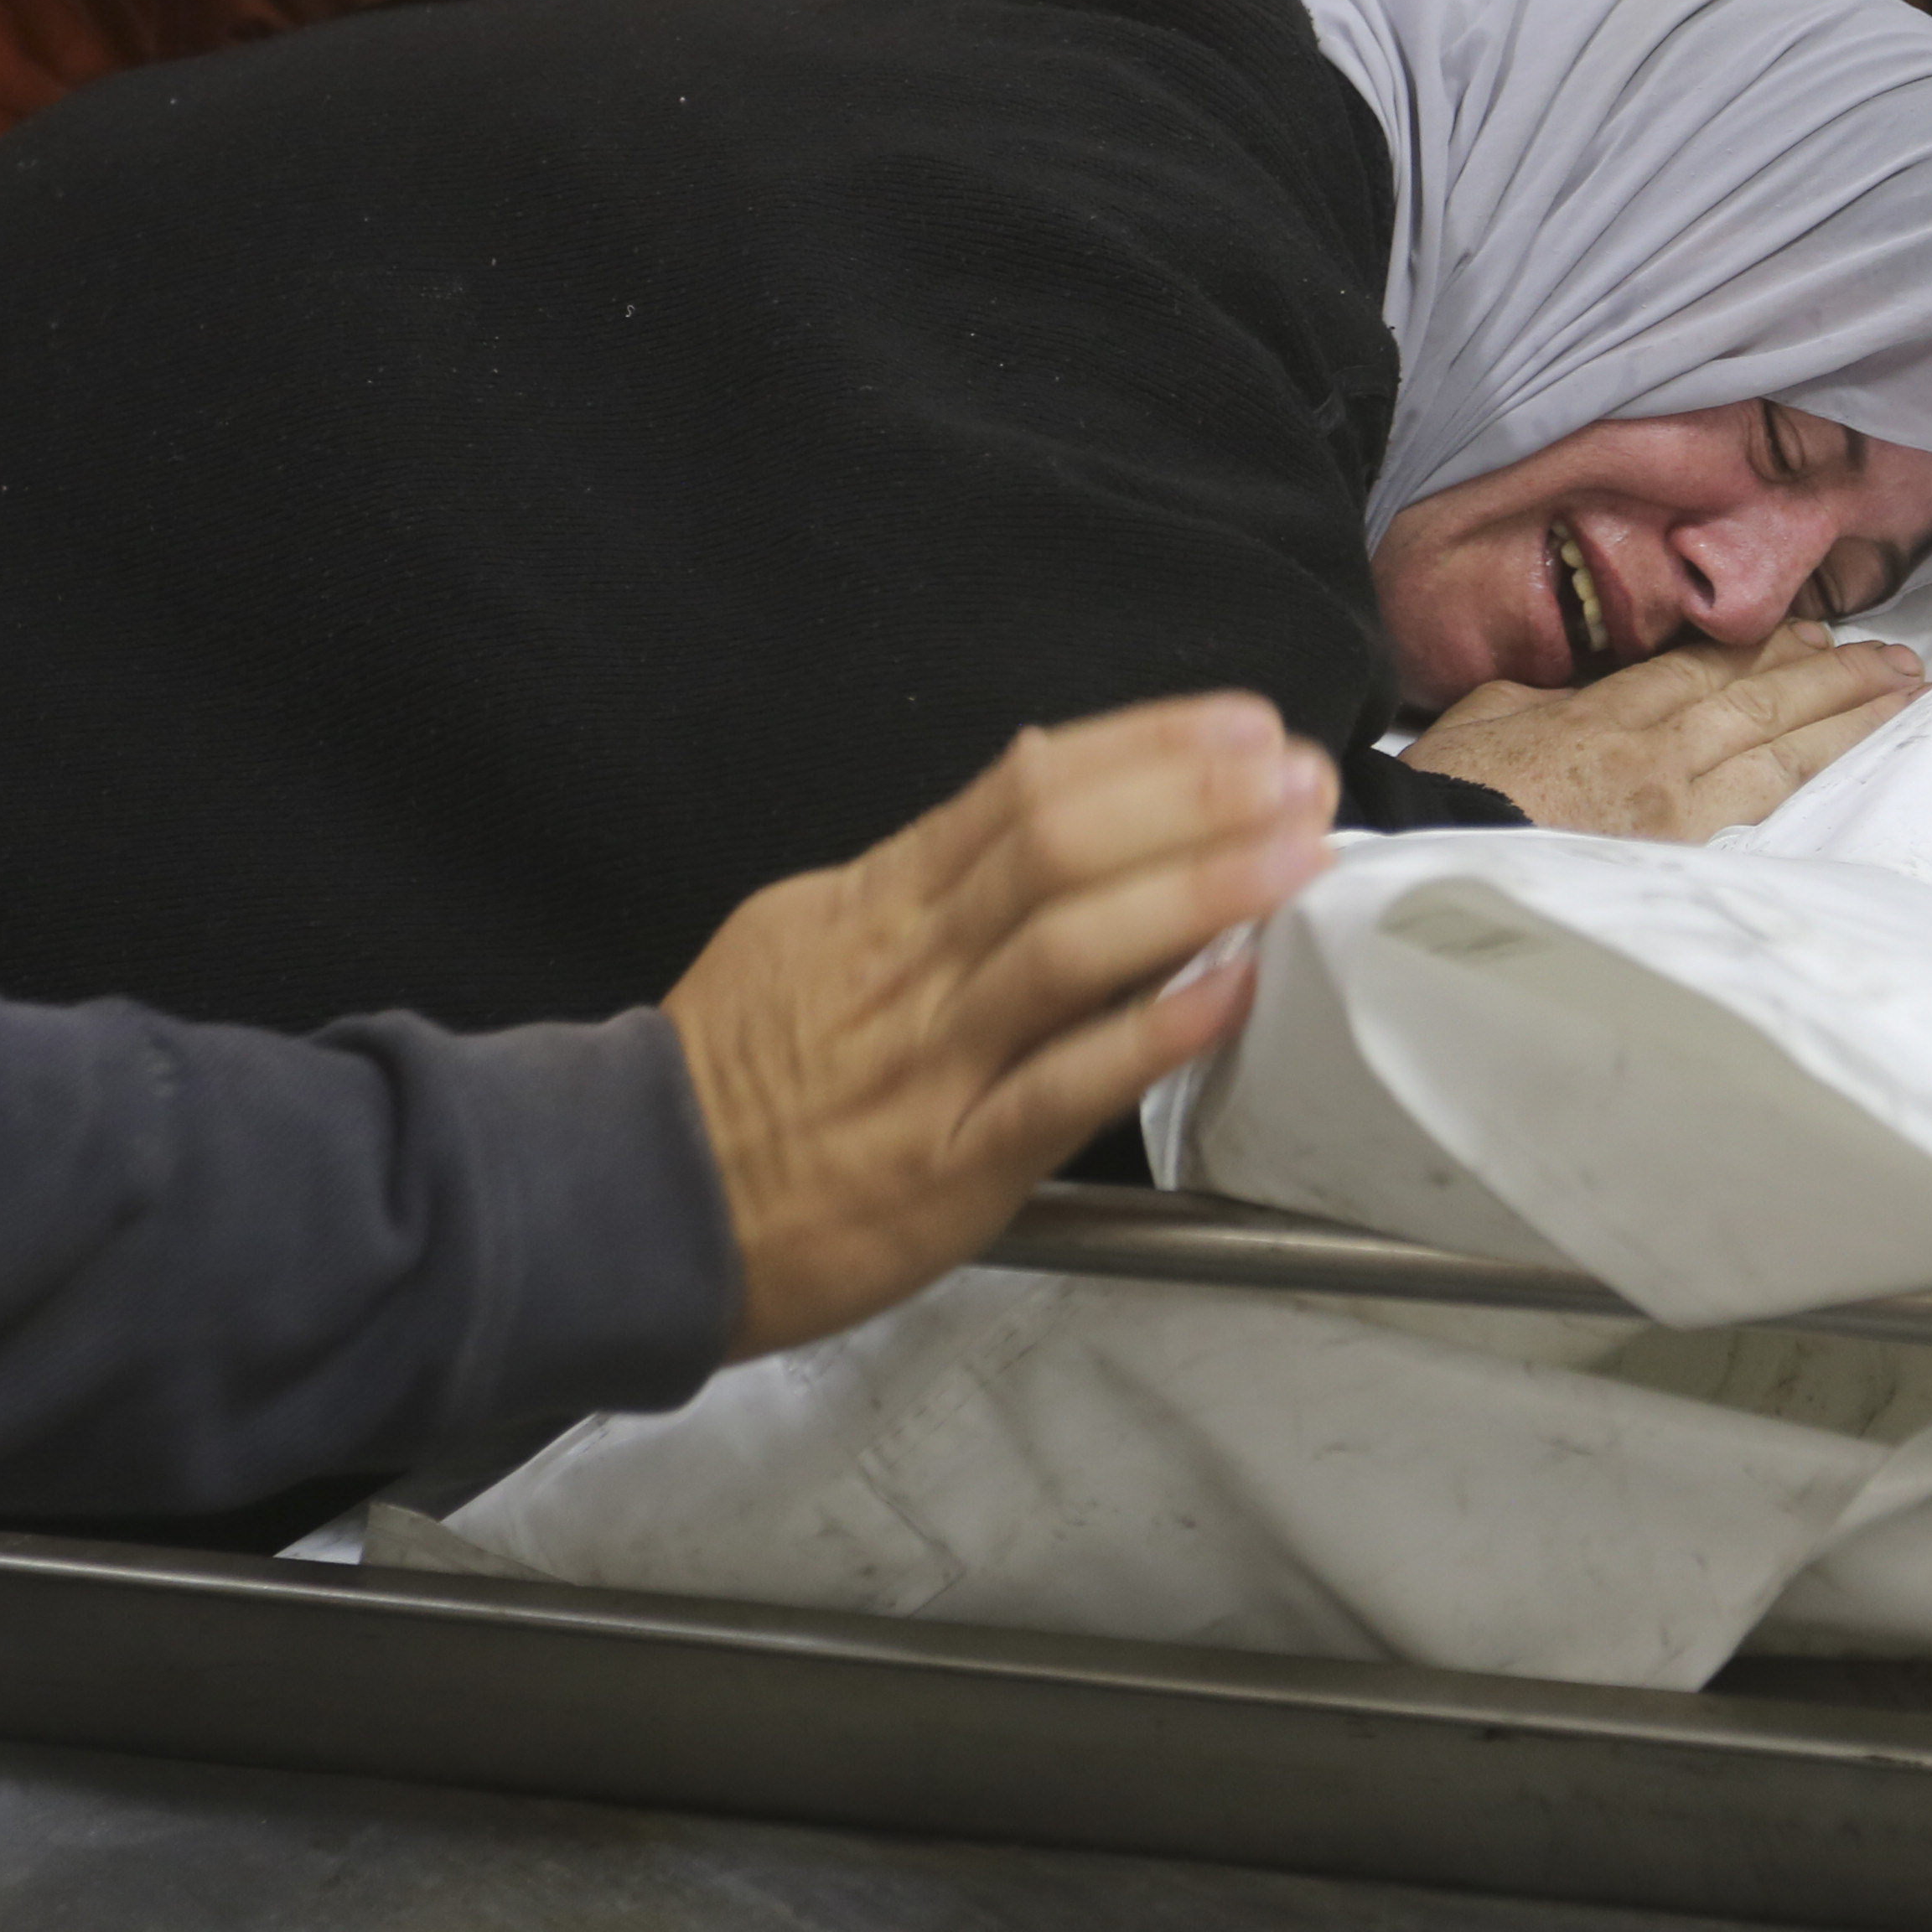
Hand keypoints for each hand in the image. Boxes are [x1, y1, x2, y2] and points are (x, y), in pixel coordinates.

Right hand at [664, 694, 1336, 1356]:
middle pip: (1057, 846)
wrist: (632, 1204)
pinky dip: (1147, 1033)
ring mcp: (930, 1062)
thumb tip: (1032, 777)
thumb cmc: (735, 1075)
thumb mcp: (807, 930)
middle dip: (1192, 799)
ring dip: (1194, 888)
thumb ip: (923, 867)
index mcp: (880, 899)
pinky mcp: (948, 1165)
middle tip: (1299, 772)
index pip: (1025, 790)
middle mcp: (910, 964)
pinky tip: (1228, 993)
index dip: (1144, 748)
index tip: (1242, 728)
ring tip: (1293, 852)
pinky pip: (1057, 1087)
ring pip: (1066, 946)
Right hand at [1401, 624, 1927, 840]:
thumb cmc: (1447, 792)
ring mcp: (1671, 805)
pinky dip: (1809, 781)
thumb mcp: (1487, 714)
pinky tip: (1850, 768)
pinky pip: (1758, 809)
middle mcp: (1654, 750)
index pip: (1707, 667)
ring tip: (1904, 698)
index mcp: (1608, 710)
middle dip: (1836, 677)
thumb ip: (1549, 697)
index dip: (1769, 647)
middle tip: (1900, 662)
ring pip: (1779, 751)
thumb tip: (1581, 694)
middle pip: (1762, 700)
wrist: (1426, 858)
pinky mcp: (1677, 856)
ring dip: (1847, 721)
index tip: (1819, 633)